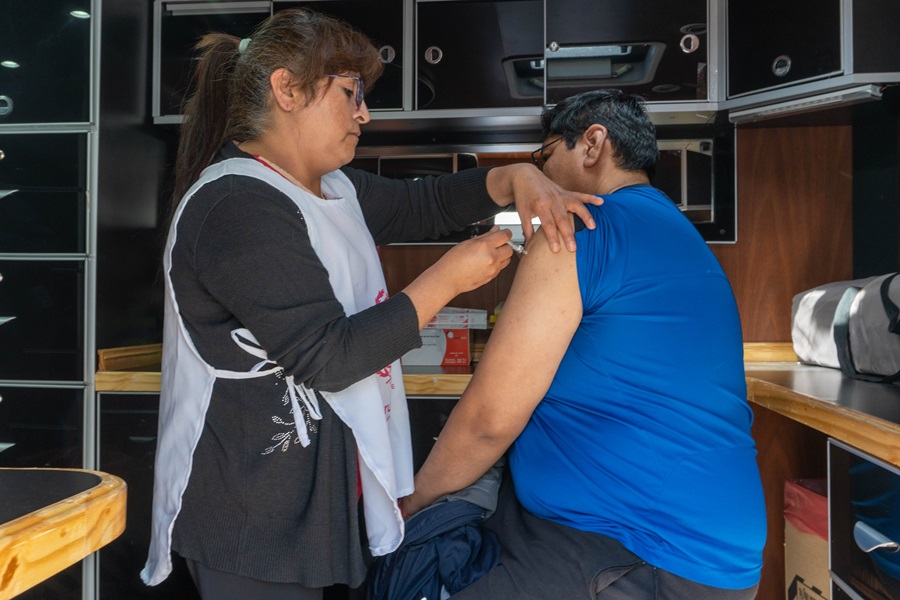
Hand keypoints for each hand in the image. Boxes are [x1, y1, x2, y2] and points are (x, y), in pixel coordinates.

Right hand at [402, 227, 513, 328]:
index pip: (505, 236)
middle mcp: (492, 258)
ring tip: (491, 254)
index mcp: (485, 246)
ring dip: (503, 255)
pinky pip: (500, 268)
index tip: (504, 232)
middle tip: (497, 243)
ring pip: (507, 259)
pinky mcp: (492, 277)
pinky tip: (486, 262)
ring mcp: (493, 269)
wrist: (449, 279)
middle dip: (505, 245)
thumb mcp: (468, 242)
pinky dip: (497, 264)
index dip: (506, 232)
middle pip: (510, 248)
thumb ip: (485, 236)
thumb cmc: (453, 261)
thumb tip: (495, 231)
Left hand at [486, 163, 601, 252]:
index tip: (556, 250)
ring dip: (585, 216)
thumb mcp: (523, 213)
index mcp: (540, 206)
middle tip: (574, 248)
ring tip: (593, 227)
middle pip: (563, 219)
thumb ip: (527, 230)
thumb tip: (529, 247)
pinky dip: (591, 198)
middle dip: (569, 234)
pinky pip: (580, 195)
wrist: (524, 177)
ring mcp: (561, 195)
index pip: (548, 224)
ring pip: (576, 205)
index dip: (552, 238)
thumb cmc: (524, 196)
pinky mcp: (566, 192)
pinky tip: (601, 202)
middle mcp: (552, 200)